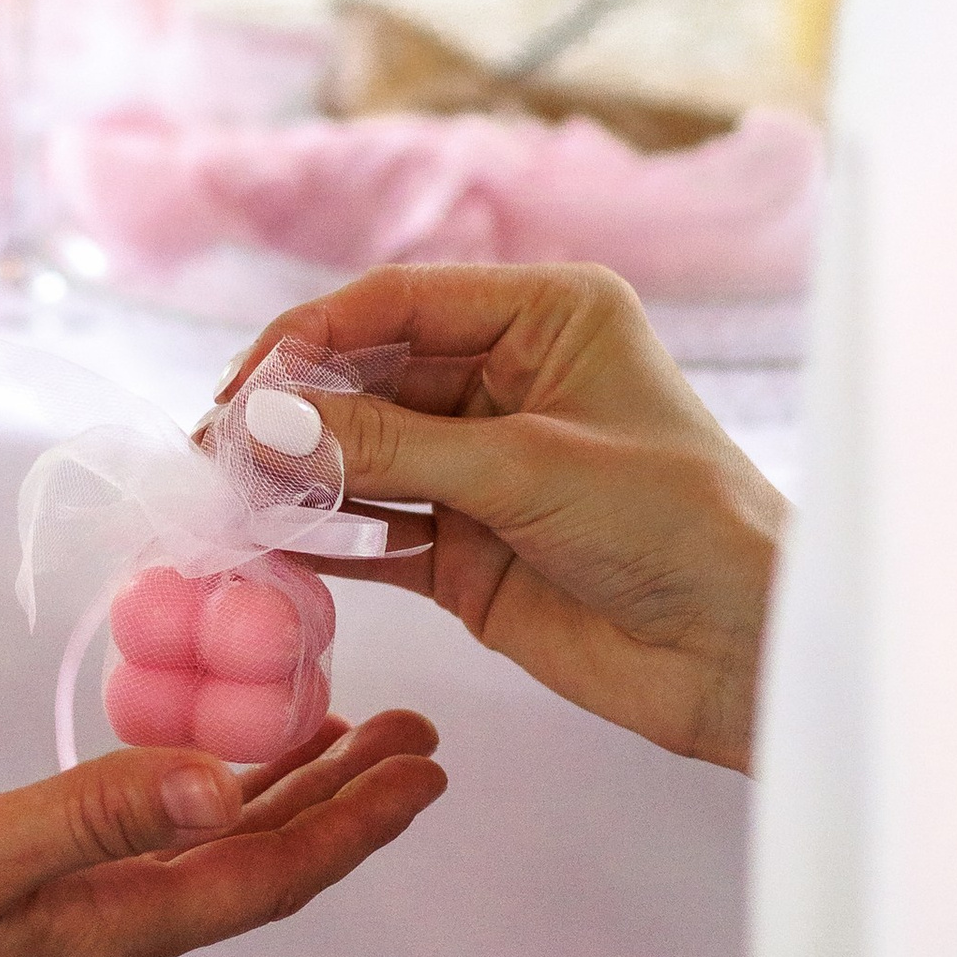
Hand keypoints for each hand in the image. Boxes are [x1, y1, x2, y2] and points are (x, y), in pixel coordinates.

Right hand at [0, 710, 446, 956]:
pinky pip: (136, 859)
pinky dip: (189, 809)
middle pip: (248, 872)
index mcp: (99, 931)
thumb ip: (90, 814)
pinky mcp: (1, 911)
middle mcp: (92, 941)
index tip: (428, 770)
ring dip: (273, 803)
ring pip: (196, 865)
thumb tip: (220, 787)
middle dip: (339, 805)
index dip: (353, 823)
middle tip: (414, 739)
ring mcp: (46, 930)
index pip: (261, 877)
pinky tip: (183, 780)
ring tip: (334, 743)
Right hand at [225, 264, 783, 769]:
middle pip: (368, 376)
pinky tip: (266, 543)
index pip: (399, 301)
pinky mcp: (466, 548)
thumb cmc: (678, 525)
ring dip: (297, 475)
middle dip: (292, 411)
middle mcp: (508, 379)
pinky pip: (374, 528)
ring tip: (221, 497)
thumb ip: (390, 446)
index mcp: (546, 316)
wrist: (745, 655)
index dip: (311, 337)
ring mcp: (483, 468)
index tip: (240, 385)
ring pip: (361, 454)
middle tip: (210, 450)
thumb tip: (264, 424)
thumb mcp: (527, 467)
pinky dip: (321, 536)